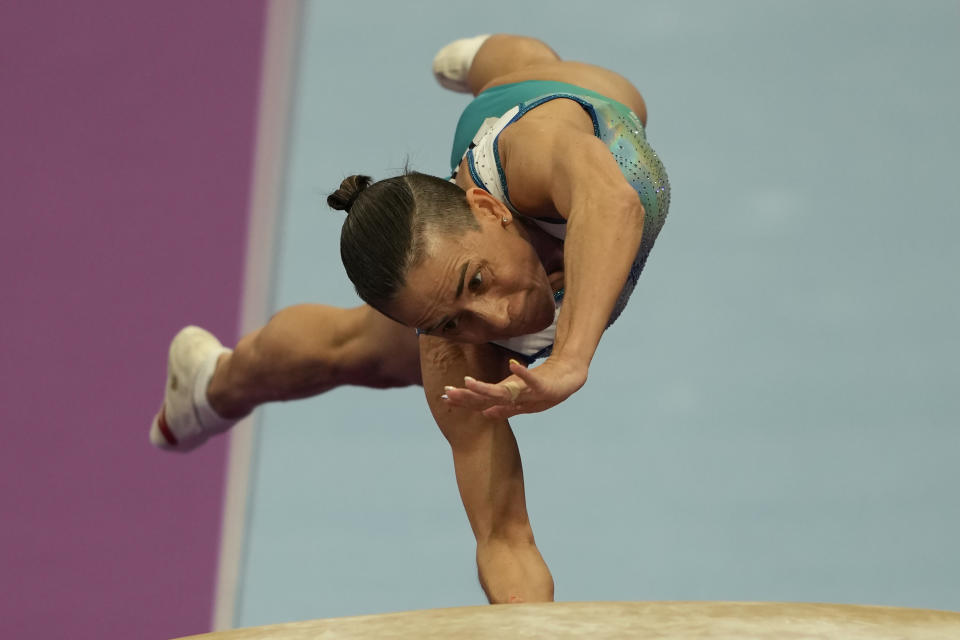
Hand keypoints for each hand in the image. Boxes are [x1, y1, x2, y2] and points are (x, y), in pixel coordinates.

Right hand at [441, 356, 587, 418]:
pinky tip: (512, 364)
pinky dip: (522, 373)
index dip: (464, 401)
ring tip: (468, 382)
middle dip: (468, 397)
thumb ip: (503, 408)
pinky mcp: (544, 386)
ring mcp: (529, 395)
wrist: (569, 380)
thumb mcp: (522, 399)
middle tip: (448, 392)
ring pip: (504, 393)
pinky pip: (531, 380)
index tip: (444, 396)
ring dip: (486, 389)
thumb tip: (484, 414)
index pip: (482, 402)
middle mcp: (516, 400)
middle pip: (488, 399)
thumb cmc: (544, 389)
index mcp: (508, 401)